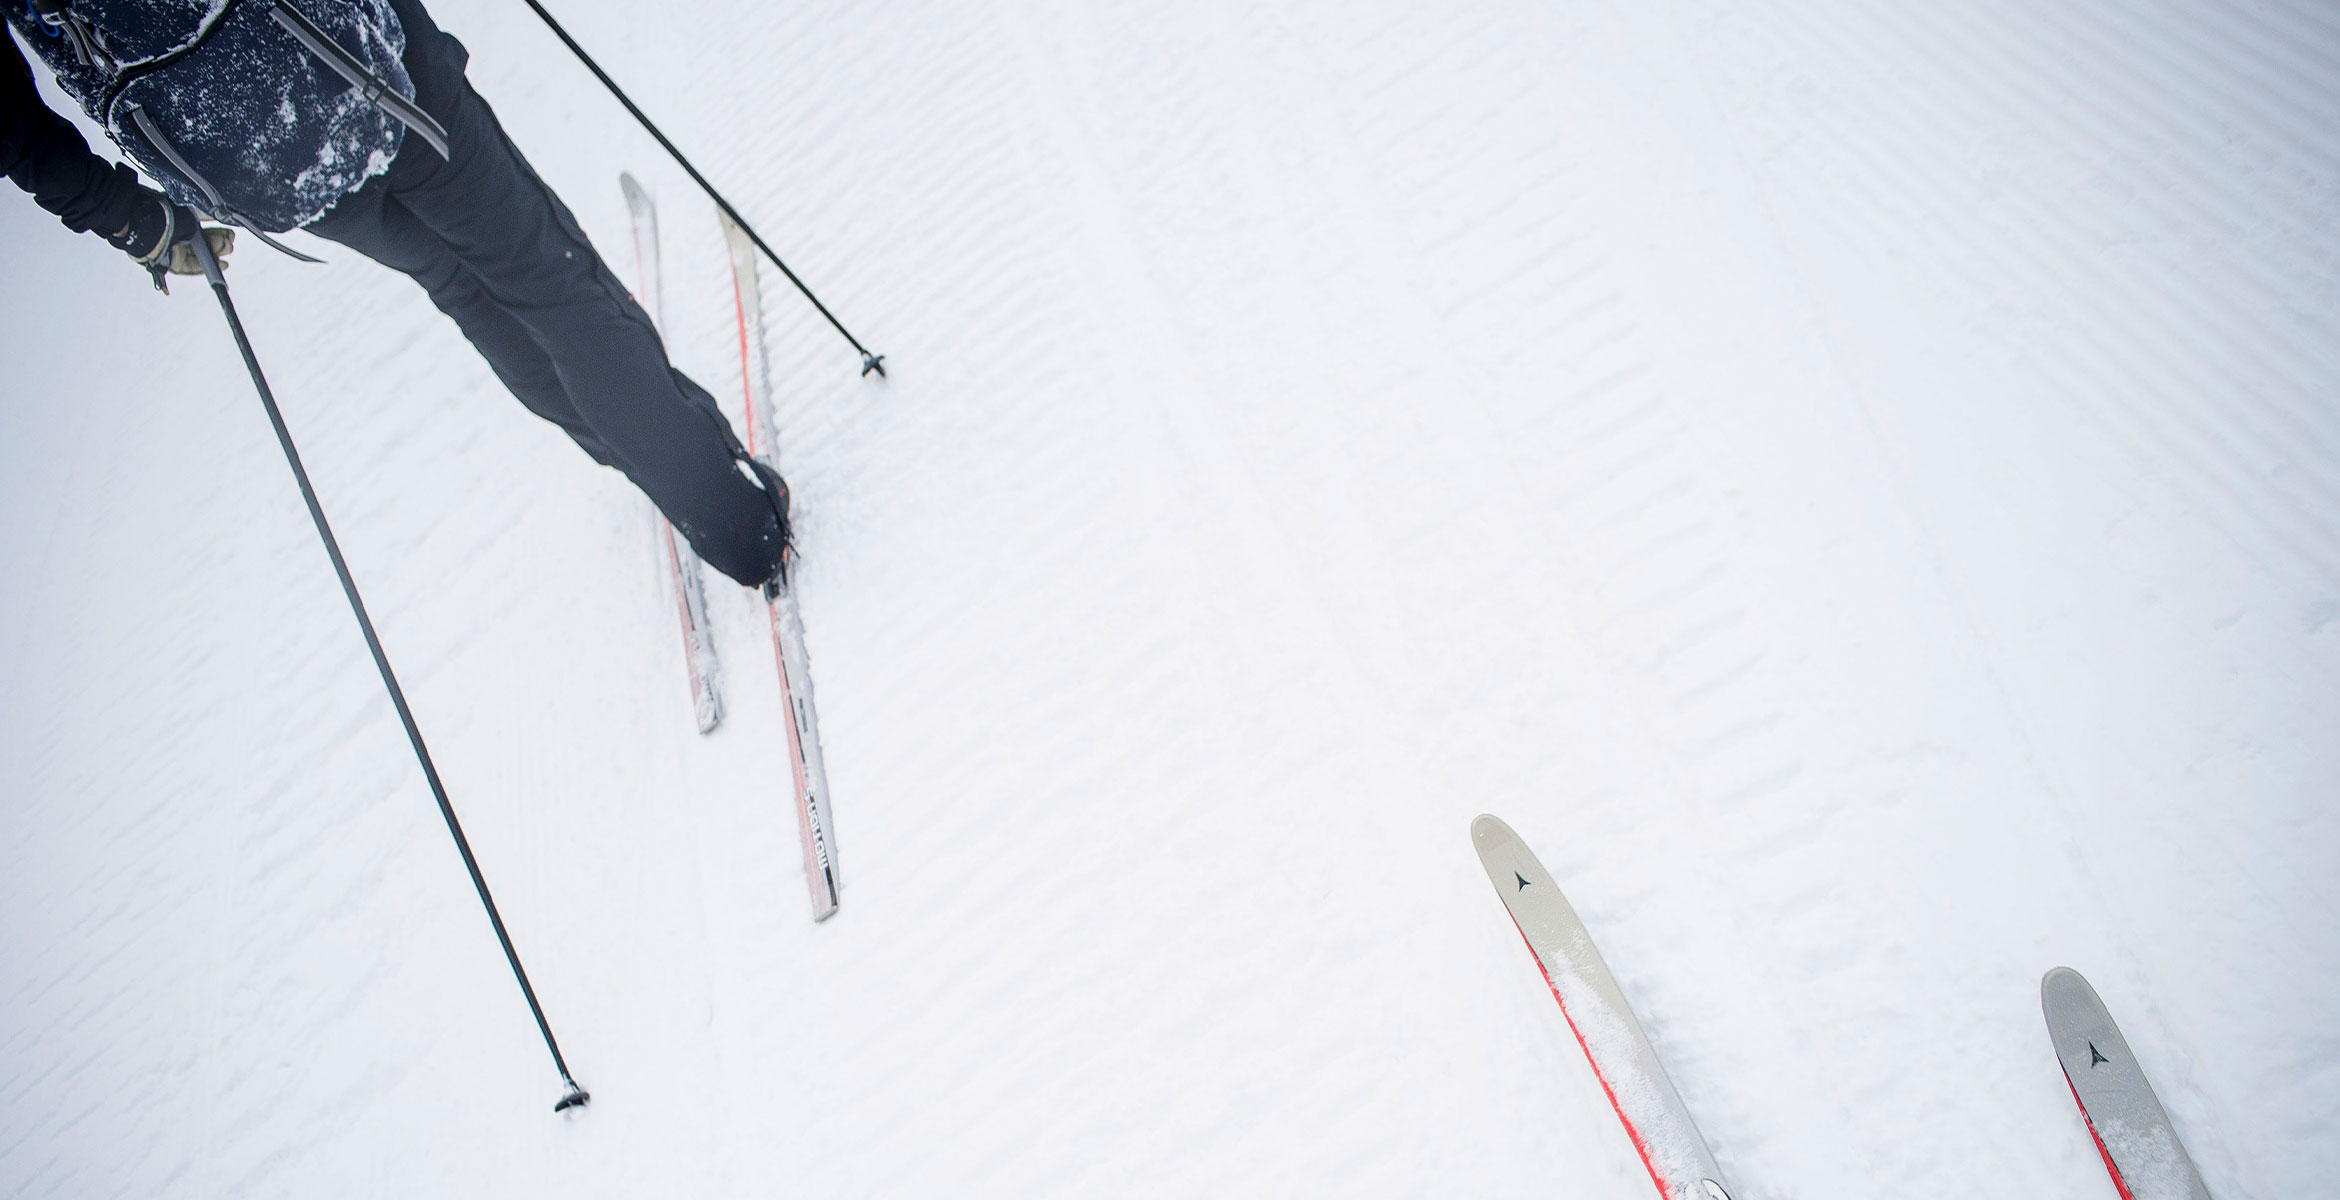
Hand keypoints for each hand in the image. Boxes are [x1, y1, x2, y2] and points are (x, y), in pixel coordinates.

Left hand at [106, 190, 235, 289]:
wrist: (145, 224)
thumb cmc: (163, 214)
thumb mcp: (190, 211)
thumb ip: (206, 213)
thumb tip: (222, 213)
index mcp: (179, 221)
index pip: (203, 230)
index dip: (218, 233)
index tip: (230, 234)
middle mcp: (176, 236)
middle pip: (203, 244)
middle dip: (220, 243)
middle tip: (230, 242)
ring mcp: (173, 250)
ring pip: (199, 256)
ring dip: (216, 254)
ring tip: (227, 249)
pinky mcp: (170, 263)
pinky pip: (190, 268)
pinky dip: (206, 268)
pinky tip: (220, 265)